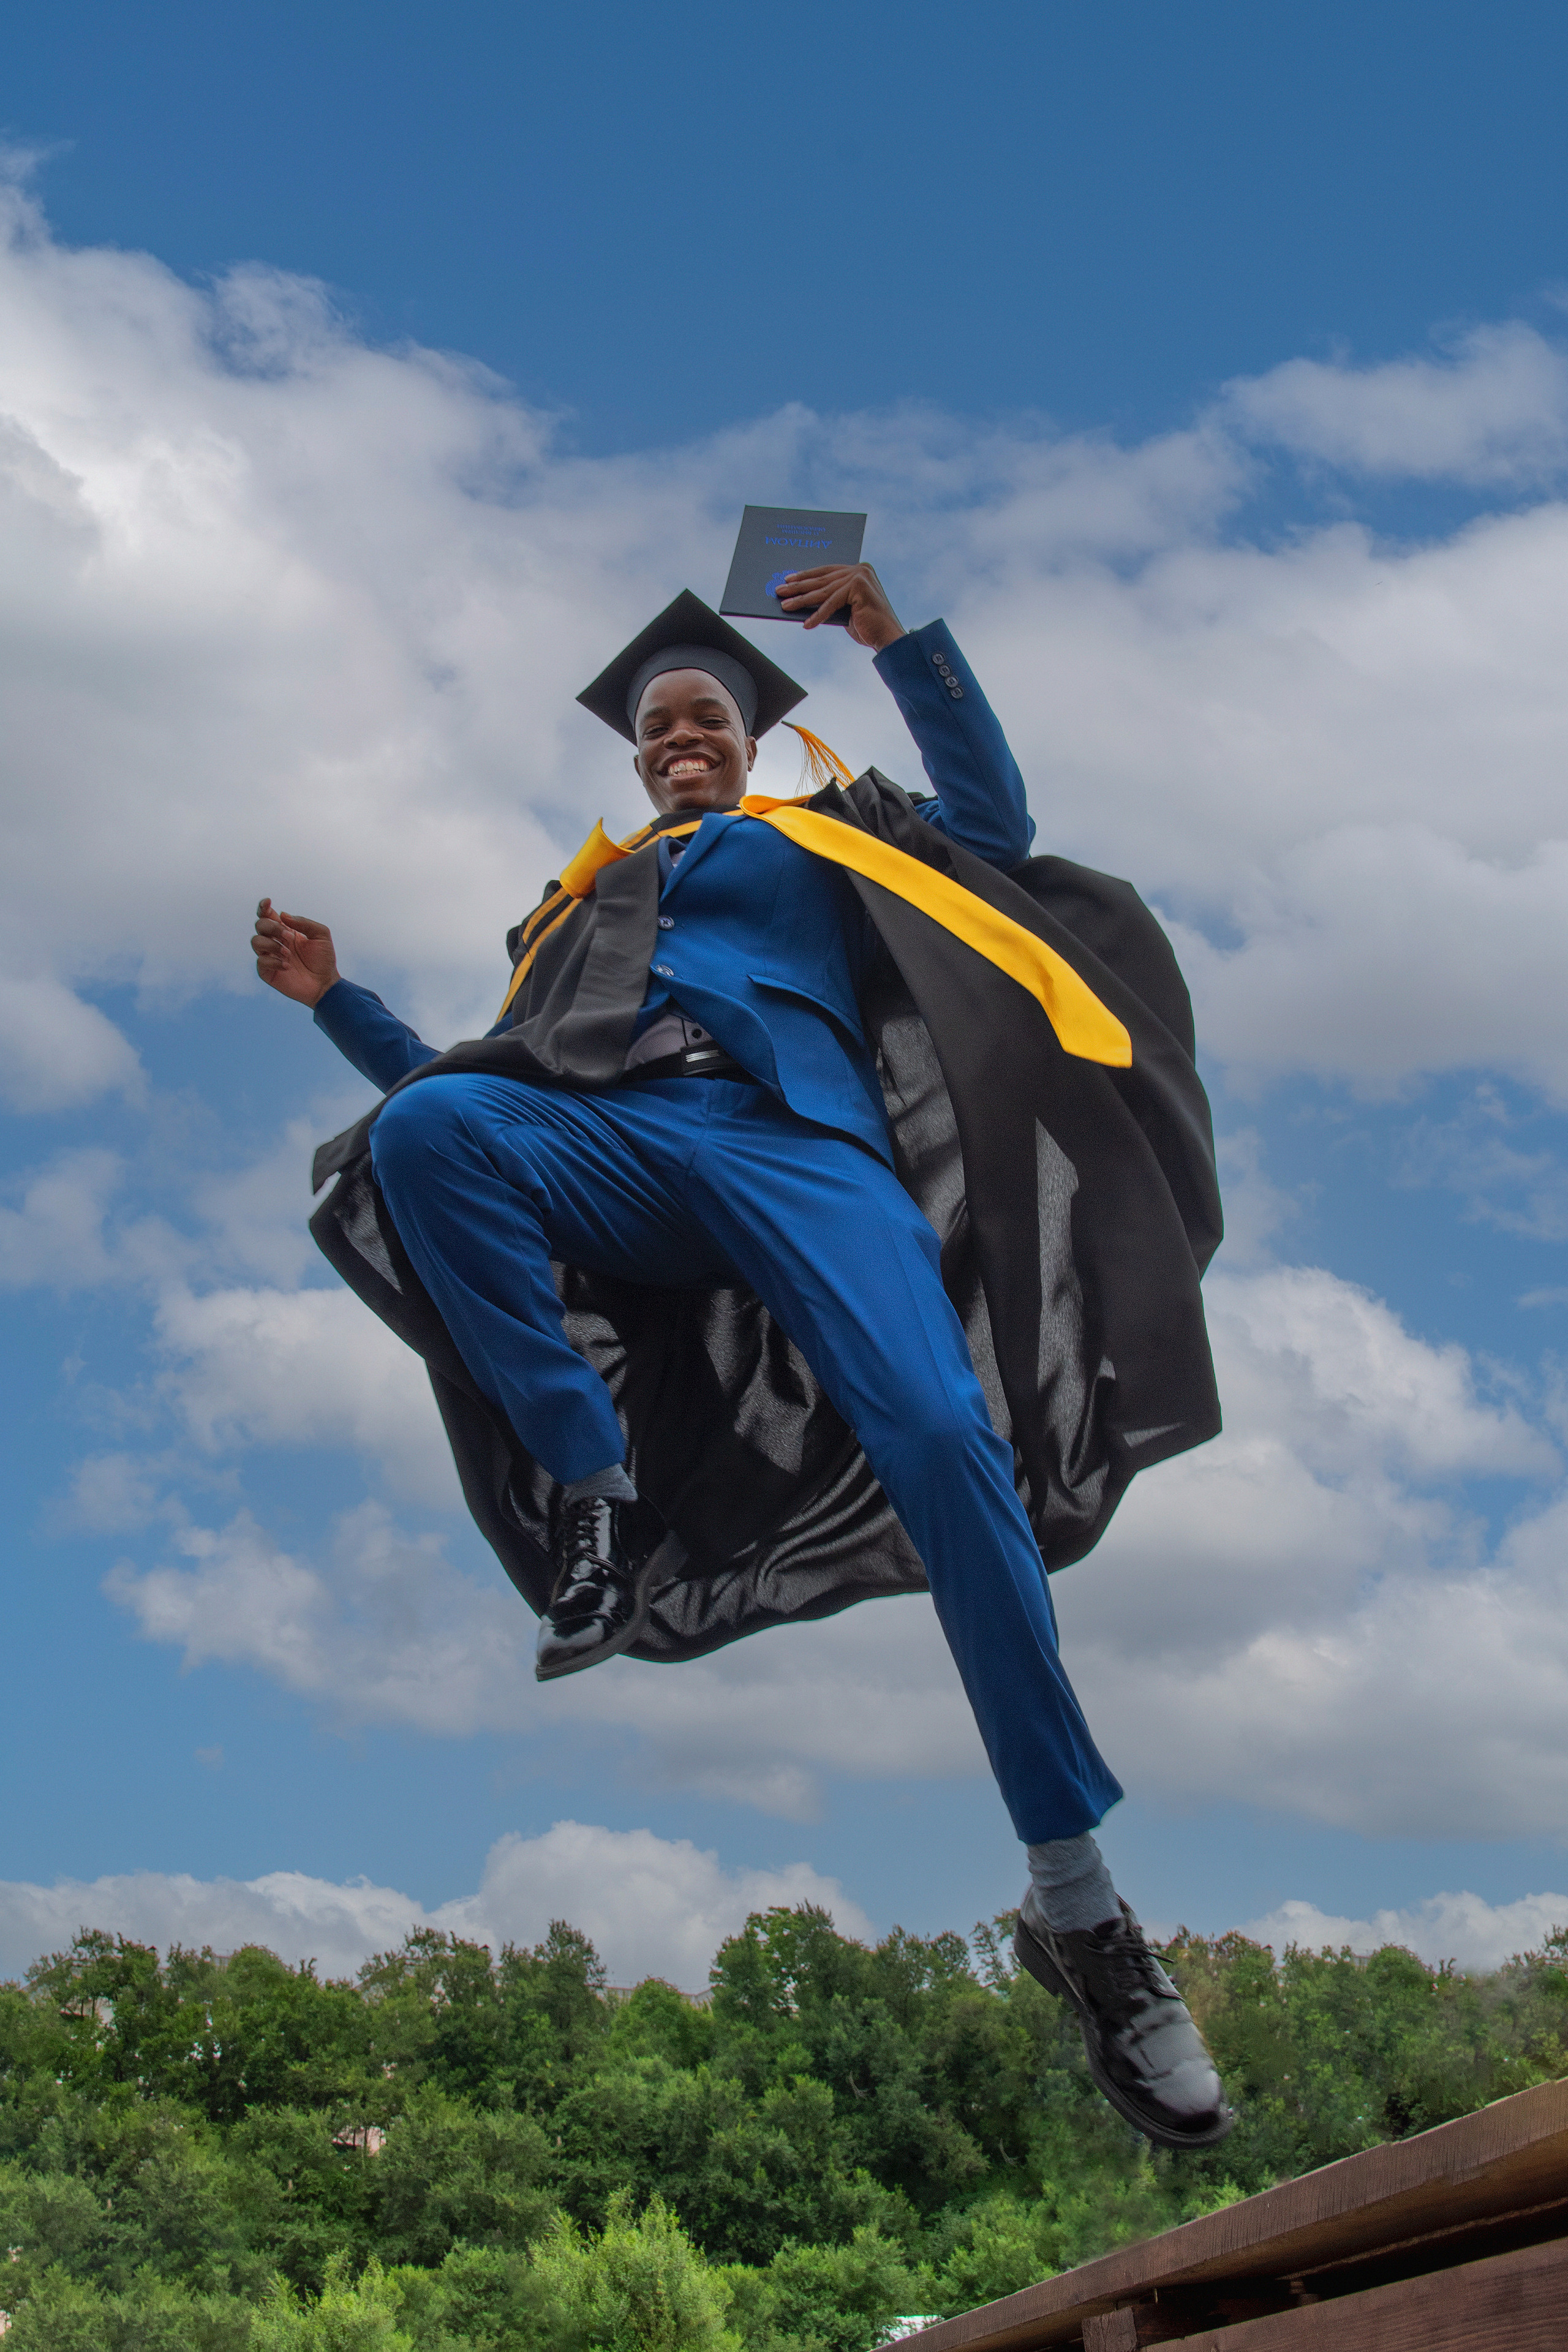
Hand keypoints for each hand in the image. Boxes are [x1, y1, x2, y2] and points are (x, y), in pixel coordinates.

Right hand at [252, 899, 340, 1006]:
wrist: (325, 984)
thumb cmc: (323, 959)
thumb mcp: (321, 935)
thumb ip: (303, 922)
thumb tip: (282, 915)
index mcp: (285, 930)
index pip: (267, 915)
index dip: (263, 907)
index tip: (268, 903)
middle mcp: (275, 941)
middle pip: (260, 925)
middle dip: (273, 928)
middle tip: (289, 937)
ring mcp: (269, 956)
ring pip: (255, 941)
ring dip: (271, 944)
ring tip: (288, 953)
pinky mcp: (267, 972)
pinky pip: (260, 961)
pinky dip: (274, 961)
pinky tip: (287, 966)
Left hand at [775, 562, 904, 649]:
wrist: (887, 638)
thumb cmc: (867, 627)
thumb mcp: (844, 609)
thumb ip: (831, 599)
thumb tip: (805, 599)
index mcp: (859, 570)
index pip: (826, 571)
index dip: (806, 576)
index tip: (788, 579)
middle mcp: (860, 569)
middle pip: (822, 579)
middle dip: (798, 587)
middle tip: (779, 591)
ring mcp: (860, 576)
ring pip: (824, 590)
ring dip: (802, 600)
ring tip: (785, 606)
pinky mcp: (859, 587)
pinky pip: (832, 603)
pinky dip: (818, 615)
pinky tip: (806, 624)